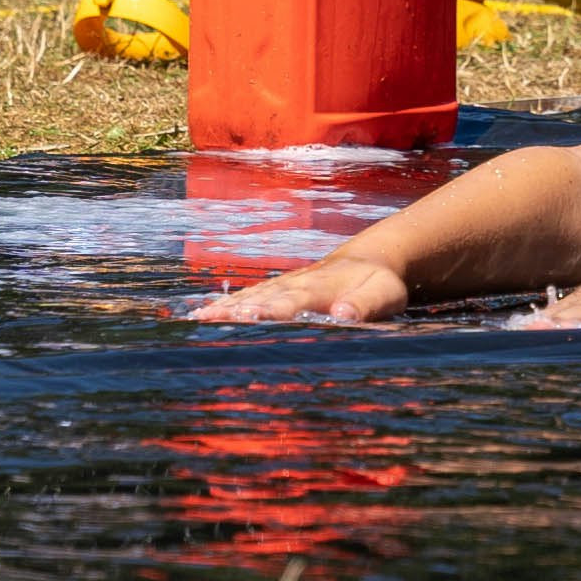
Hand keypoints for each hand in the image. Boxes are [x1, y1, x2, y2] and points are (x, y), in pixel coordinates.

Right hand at [185, 257, 418, 325]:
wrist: (369, 259)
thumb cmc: (378, 283)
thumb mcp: (384, 293)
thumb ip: (365, 304)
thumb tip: (344, 314)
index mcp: (320, 289)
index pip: (292, 302)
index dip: (271, 311)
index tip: (250, 317)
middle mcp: (295, 285)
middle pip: (261, 300)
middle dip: (237, 311)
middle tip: (210, 322)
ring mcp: (282, 286)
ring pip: (248, 297)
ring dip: (223, 309)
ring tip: (196, 321)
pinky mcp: (275, 290)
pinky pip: (246, 297)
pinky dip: (223, 306)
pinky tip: (199, 317)